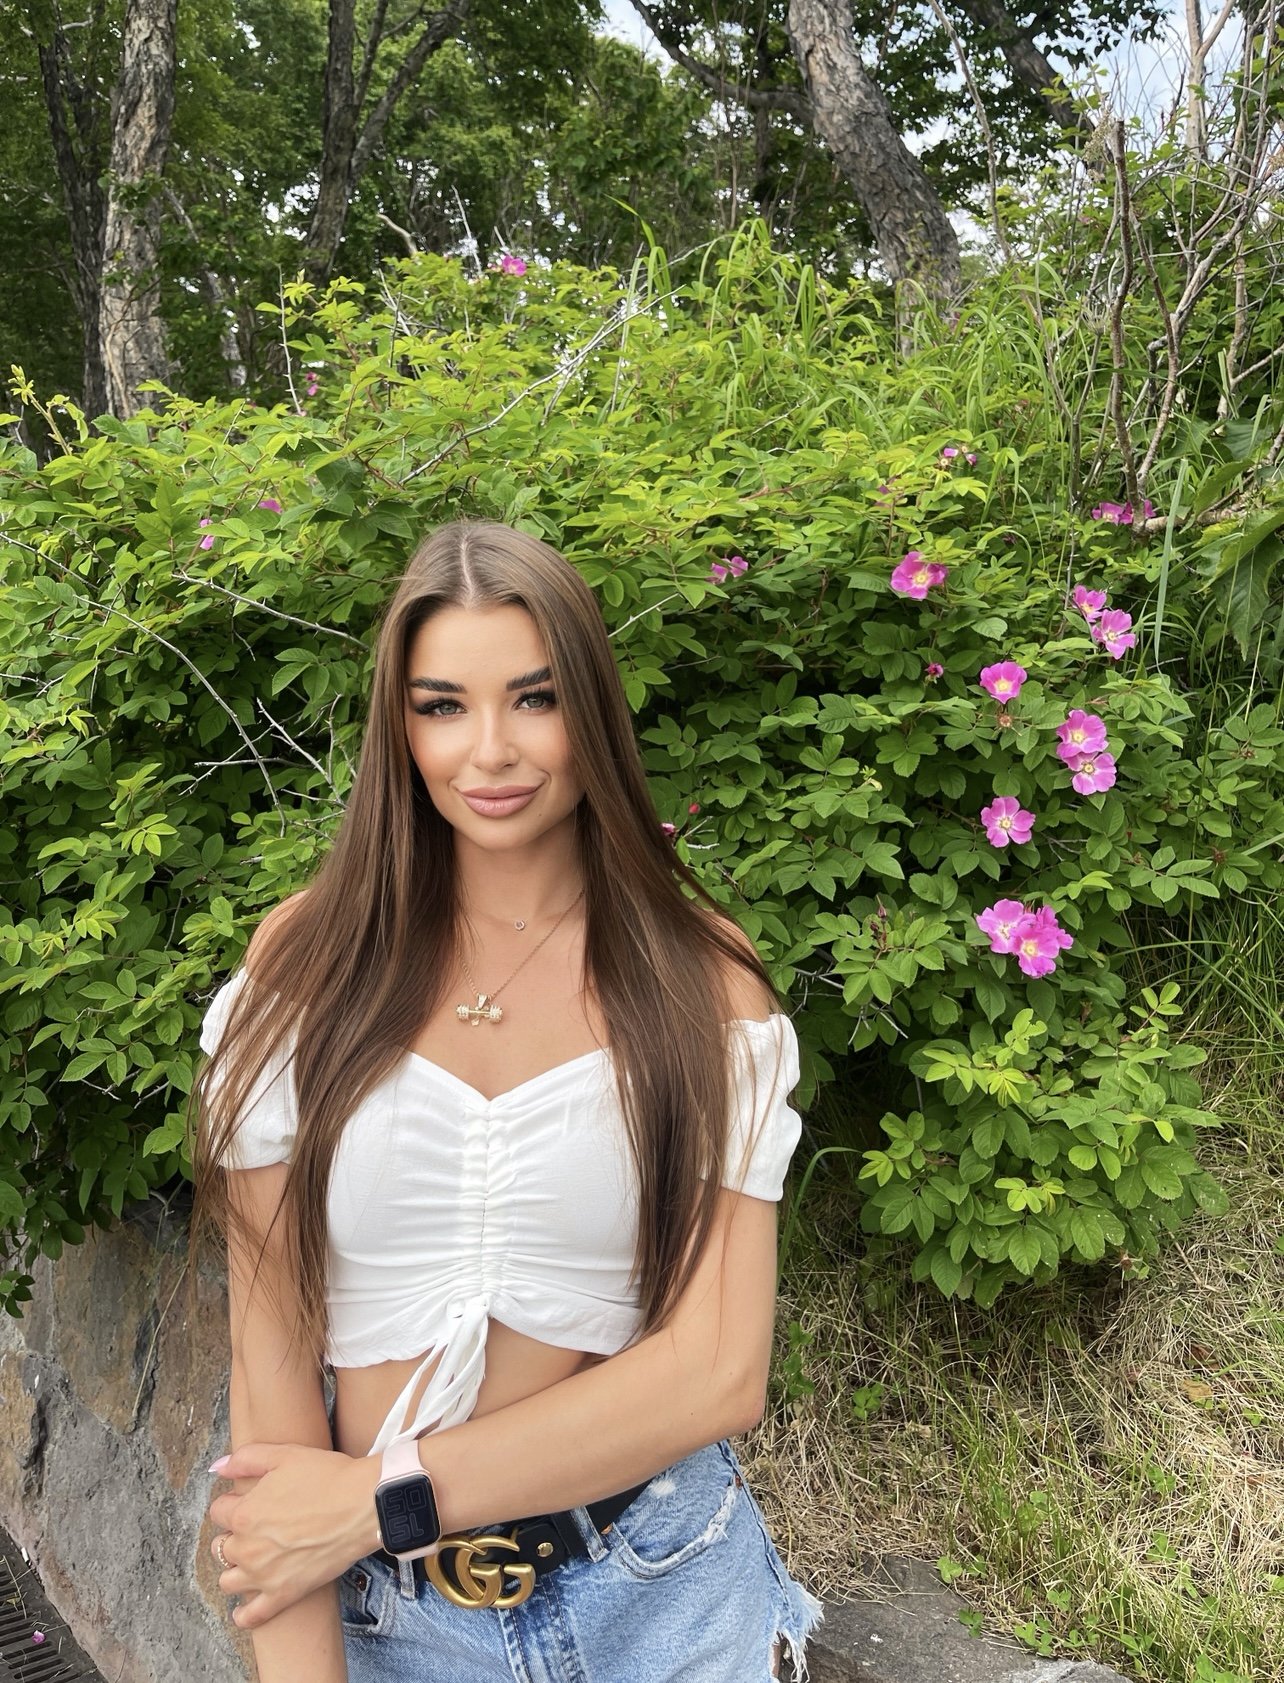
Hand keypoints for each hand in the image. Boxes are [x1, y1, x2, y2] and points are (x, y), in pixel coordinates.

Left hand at [209, 1442, 380, 1628]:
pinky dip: (243, 1614)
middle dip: (233, 1535)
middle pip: (221, 1546)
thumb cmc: (328, 1477)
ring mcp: (264, 1575)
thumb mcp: (285, 1454)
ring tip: (252, 1559)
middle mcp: (247, 1548)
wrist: (363, 1505)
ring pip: (228, 1580)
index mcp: (245, 1514)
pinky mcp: (284, 1594)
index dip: (233, 1503)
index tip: (248, 1500)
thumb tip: (218, 1468)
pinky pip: (252, 1615)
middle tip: (255, 1527)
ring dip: (235, 1568)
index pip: (219, 1512)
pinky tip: (243, 1609)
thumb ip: (246, 1458)